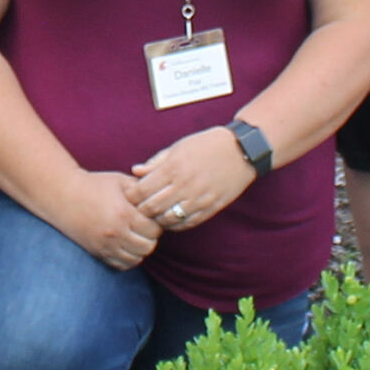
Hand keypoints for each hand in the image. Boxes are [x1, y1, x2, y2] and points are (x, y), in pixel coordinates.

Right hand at [51, 170, 162, 269]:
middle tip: (143, 227)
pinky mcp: (98, 252)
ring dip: (139, 248)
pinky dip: (128, 258)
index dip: (155, 223)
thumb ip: (141, 189)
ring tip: (134, 236)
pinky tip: (125, 245)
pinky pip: (122, 265)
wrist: (63, 195)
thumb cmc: (93, 185)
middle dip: (149, 237)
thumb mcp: (119, 181)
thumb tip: (159, 197)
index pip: (154, 229)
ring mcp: (106, 245)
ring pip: (137, 258)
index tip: (148, 217)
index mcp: (124, 213)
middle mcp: (116, 232)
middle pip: (148, 246)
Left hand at [126, 126, 261, 233]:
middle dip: (140, 210)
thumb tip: (135, 171)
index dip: (131, 196)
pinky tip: (170, 218)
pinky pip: (187, 224)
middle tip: (137, 208)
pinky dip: (175, 224)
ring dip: (157, 218)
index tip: (129, 195)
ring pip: (168, 219)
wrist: (240, 151)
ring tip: (154, 213)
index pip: (142, 190)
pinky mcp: (211, 208)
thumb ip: (155, 162)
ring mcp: (199, 199)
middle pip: (151, 207)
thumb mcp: (177, 148)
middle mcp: (185, 185)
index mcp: (173, 168)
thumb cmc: (205, 145)